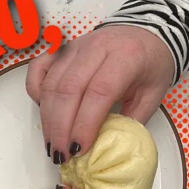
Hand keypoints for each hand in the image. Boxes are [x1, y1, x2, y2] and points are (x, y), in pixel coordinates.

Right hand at [26, 25, 174, 161]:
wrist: (145, 33)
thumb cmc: (150, 65)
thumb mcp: (153, 95)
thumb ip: (131, 121)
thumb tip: (106, 149)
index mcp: (125, 57)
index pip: (99, 91)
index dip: (85, 123)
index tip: (79, 149)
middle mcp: (96, 48)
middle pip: (69, 89)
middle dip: (61, 128)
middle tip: (61, 154)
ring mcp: (74, 47)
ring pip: (51, 84)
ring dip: (48, 118)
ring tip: (52, 144)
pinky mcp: (60, 50)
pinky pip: (38, 70)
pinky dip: (35, 92)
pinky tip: (44, 112)